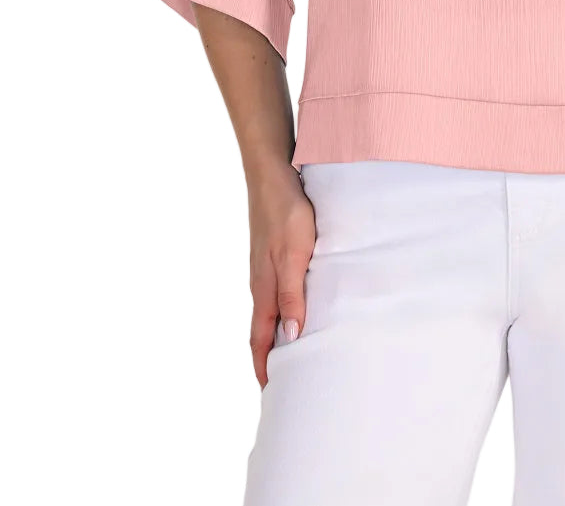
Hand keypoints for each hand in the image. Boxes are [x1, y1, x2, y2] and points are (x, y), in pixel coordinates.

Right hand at [247, 163, 316, 388]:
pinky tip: (301, 306)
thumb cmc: (286, 210)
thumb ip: (292, 295)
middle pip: (264, 330)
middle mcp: (262, 283)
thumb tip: (289, 340)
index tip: (272, 395)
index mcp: (264, 289)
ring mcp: (266, 267)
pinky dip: (286, 309)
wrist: (272, 171)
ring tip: (296, 353)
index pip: (260, 341)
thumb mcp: (294, 254)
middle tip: (287, 383)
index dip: (265, 368)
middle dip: (271, 358)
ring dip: (280, 334)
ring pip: (272, 310)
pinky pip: (279, 290)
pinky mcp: (274, 253)